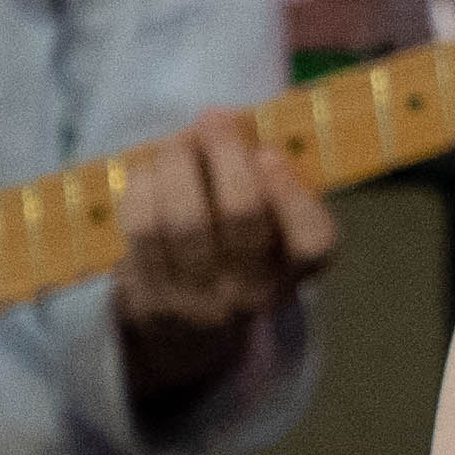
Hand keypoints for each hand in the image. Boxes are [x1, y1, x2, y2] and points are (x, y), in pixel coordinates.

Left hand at [116, 112, 340, 409]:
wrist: (189, 336)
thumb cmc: (235, 254)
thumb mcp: (270, 229)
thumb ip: (267, 180)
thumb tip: (228, 124)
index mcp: (295, 270)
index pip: (313, 241)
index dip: (290, 193)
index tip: (267, 154)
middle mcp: (254, 294)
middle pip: (241, 215)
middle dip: (224, 152)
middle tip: (213, 118)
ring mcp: (200, 304)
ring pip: (182, 220)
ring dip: (174, 165)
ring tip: (174, 143)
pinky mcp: (151, 304)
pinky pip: (142, 232)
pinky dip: (141, 189)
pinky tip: (147, 172)